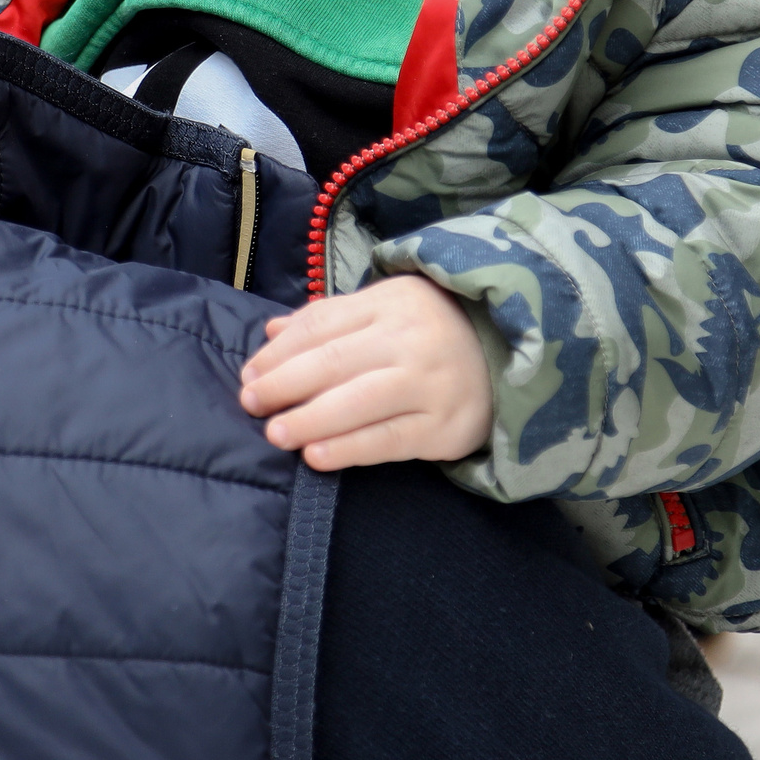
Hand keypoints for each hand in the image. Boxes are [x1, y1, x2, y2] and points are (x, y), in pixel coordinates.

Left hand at [237, 275, 492, 470]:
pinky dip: (349, 449)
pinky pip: (388, 440)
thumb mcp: (387, 308)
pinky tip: (316, 456)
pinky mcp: (445, 427)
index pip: (322, 325)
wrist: (510, 360)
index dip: (280, 352)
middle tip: (250, 403)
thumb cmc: (433, 332)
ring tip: (275, 433)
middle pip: (334, 361)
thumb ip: (330, 319)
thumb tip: (272, 333)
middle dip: (284, 384)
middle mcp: (411, 339)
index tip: (249, 374)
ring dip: (309, 418)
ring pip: (358, 402)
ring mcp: (430, 384)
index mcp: (391, 303)